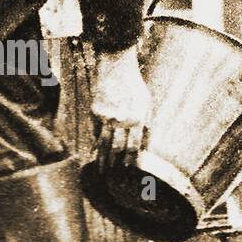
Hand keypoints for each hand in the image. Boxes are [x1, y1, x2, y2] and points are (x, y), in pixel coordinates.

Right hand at [91, 47, 150, 170]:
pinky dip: (95, 142)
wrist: (116, 67)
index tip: (127, 168)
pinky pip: (95, 130)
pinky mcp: (95, 111)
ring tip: (101, 169)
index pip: (133, 145)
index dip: (130, 158)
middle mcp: (121, 120)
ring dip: (102, 158)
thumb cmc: (134, 86)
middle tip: (112, 174)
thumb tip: (145, 139)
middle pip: (116, 147)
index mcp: (136, 119)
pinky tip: (94, 152)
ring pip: (103, 142)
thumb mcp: (147, 103)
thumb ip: (146, 121)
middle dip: (114, 162)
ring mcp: (106, 116)